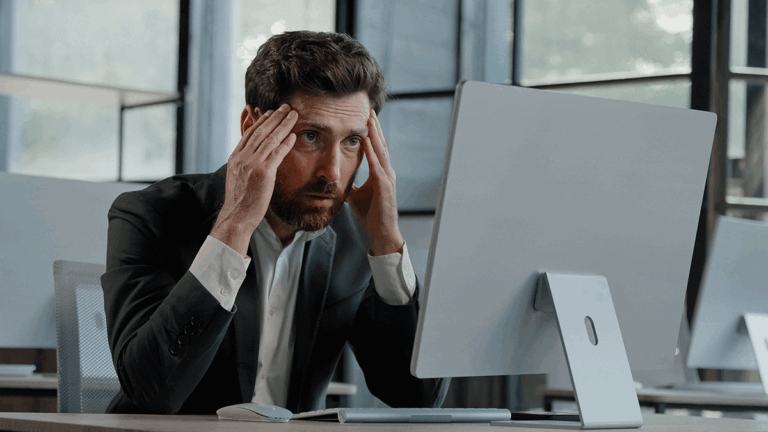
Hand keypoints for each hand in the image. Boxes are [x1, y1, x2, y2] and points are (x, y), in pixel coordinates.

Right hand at [210, 104, 297, 255]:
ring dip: (283, 125)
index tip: (269, 113)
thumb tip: (253, 159)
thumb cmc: (240, 201)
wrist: (237, 216)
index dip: (260, 122)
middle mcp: (243, 157)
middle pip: (261, 132)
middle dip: (274, 118)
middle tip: (285, 107)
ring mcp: (253, 164)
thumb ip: (245, 165)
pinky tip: (293, 135)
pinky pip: (277, 153)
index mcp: (235, 158)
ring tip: (293, 115)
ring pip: (270, 139)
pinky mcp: (263, 172)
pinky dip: (286, 143)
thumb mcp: (238, 178)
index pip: (249, 134)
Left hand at [346, 109, 403, 255]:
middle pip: (380, 144)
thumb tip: (339, 178)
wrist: (381, 234)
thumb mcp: (357, 196)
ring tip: (369, 118)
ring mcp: (387, 179)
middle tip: (368, 109)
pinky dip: (371, 152)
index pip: (376, 148)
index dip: (371, 132)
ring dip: (375, 134)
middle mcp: (386, 172)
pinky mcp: (385, 187)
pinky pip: (377, 166)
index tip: (364, 117)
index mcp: (380, 173)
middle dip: (374, 127)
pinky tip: (367, 141)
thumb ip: (352, 185)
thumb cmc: (370, 216)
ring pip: (380, 151)